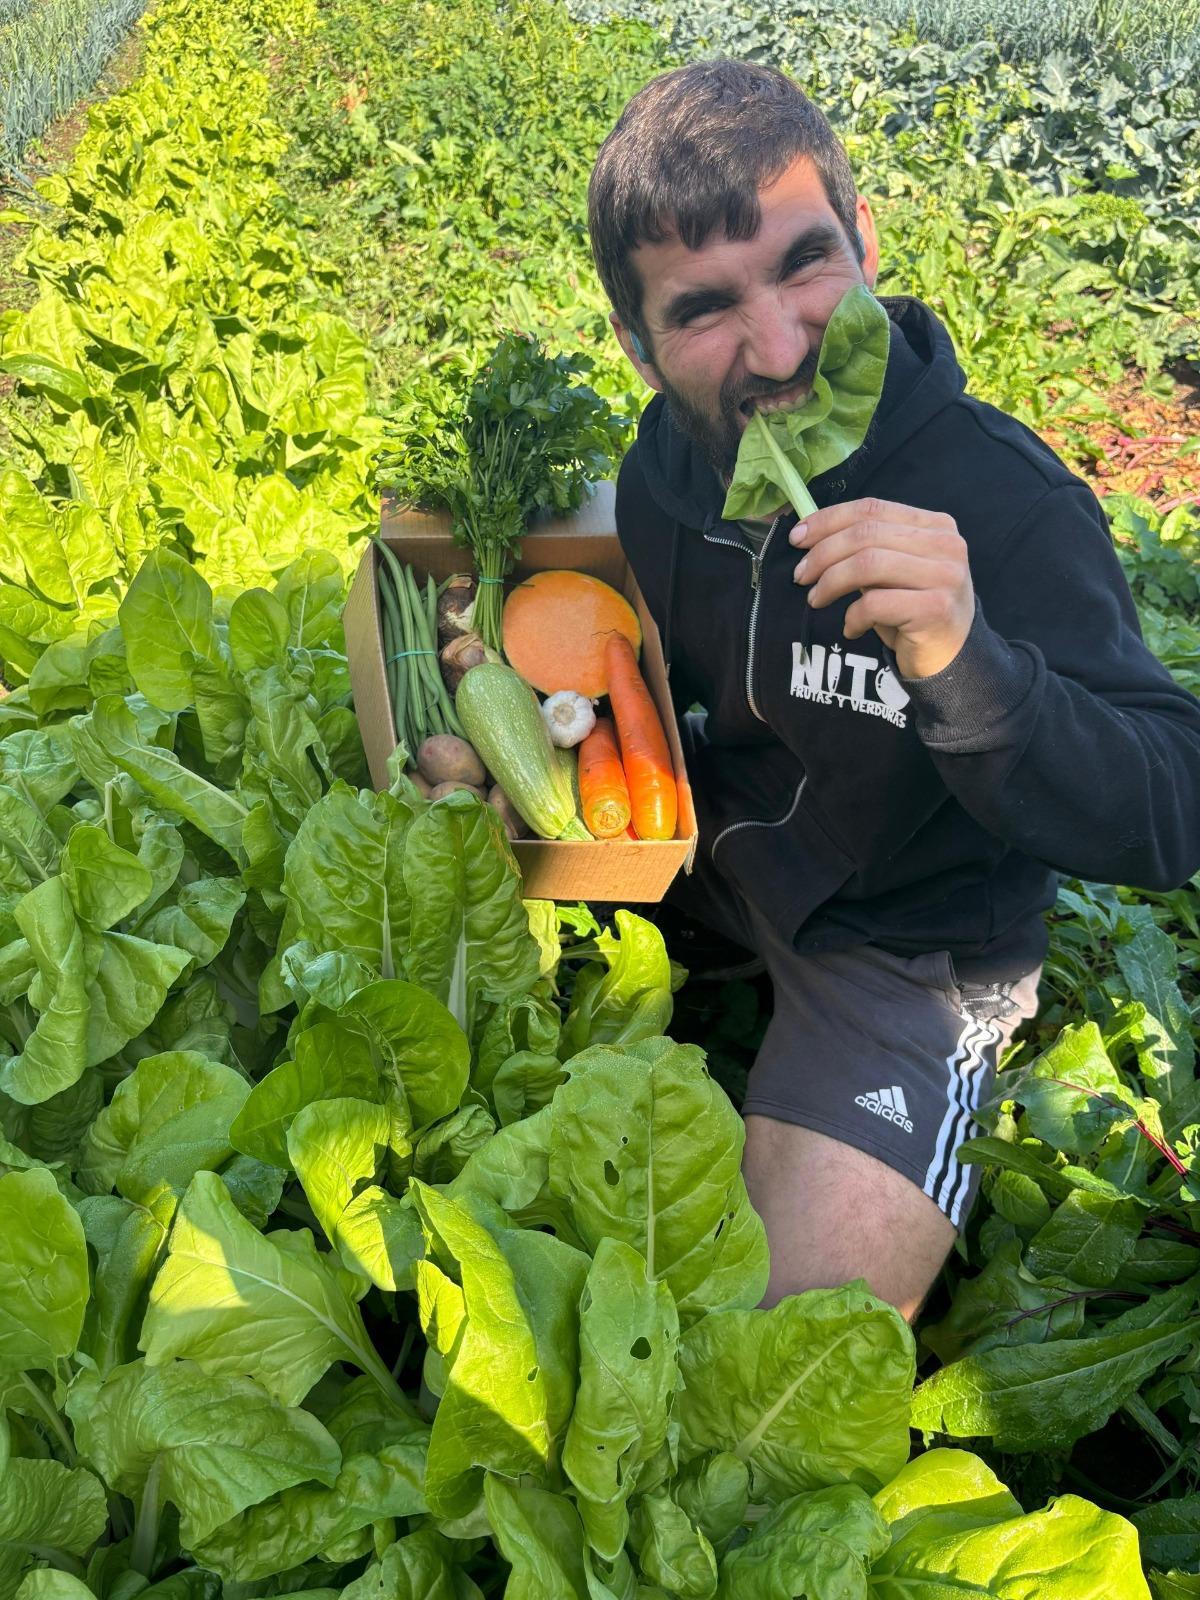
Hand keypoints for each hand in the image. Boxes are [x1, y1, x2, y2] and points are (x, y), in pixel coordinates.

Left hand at [790, 497, 974, 679]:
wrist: (951, 657)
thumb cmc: (913, 611)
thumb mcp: (892, 571)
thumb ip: (867, 549)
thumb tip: (811, 537)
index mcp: (936, 525)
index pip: (872, 509)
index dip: (828, 520)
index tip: (798, 538)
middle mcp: (946, 545)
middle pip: (866, 535)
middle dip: (822, 554)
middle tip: (800, 576)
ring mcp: (944, 576)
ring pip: (867, 565)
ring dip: (830, 582)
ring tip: (816, 599)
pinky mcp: (935, 609)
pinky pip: (874, 603)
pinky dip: (852, 616)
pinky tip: (850, 628)